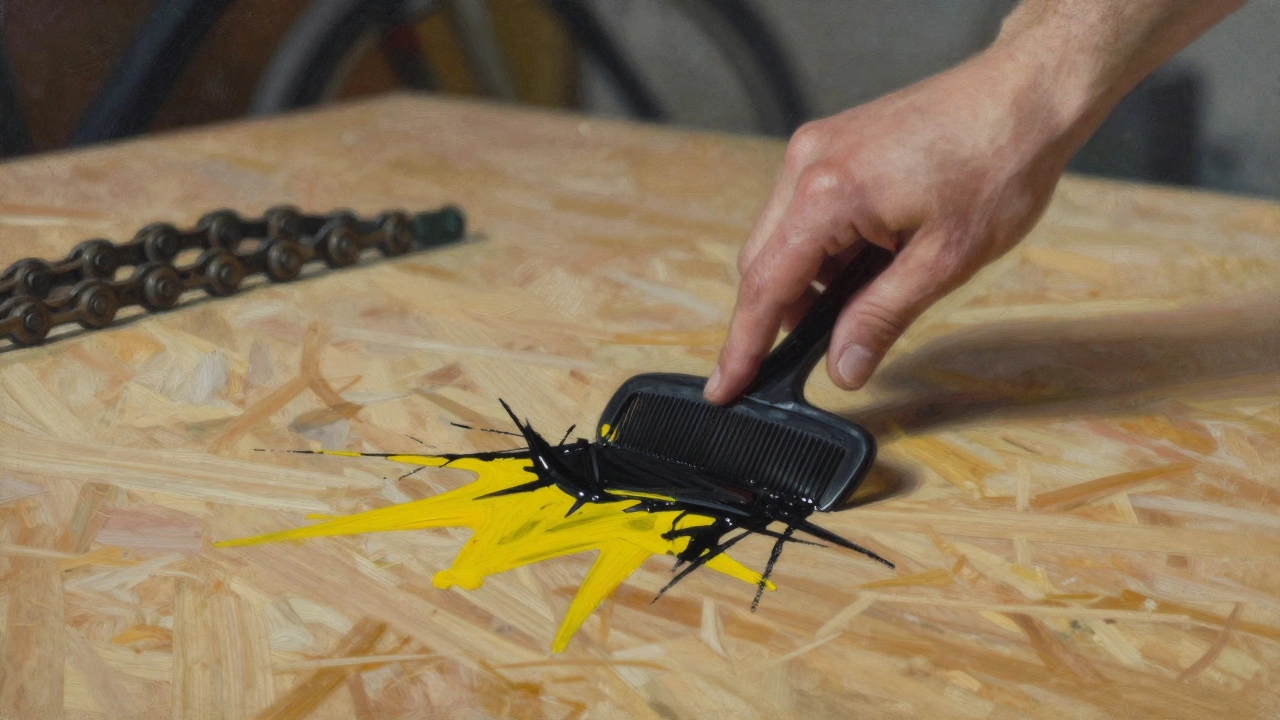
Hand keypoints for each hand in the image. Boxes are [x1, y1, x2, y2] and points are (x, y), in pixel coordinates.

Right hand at [704, 48, 1078, 403]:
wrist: (1027, 92)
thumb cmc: (998, 163)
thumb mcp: (945, 260)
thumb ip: (882, 318)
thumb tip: (843, 369)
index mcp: (828, 194)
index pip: (766, 286)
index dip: (743, 346)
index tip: (724, 388)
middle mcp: (807, 163)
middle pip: (761, 263)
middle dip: (777, 316)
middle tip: (809, 357)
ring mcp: (816, 148)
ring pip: (781, 238)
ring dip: (806, 280)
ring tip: (866, 296)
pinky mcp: (831, 143)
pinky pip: (802, 210)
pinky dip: (822, 248)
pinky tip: (868, 260)